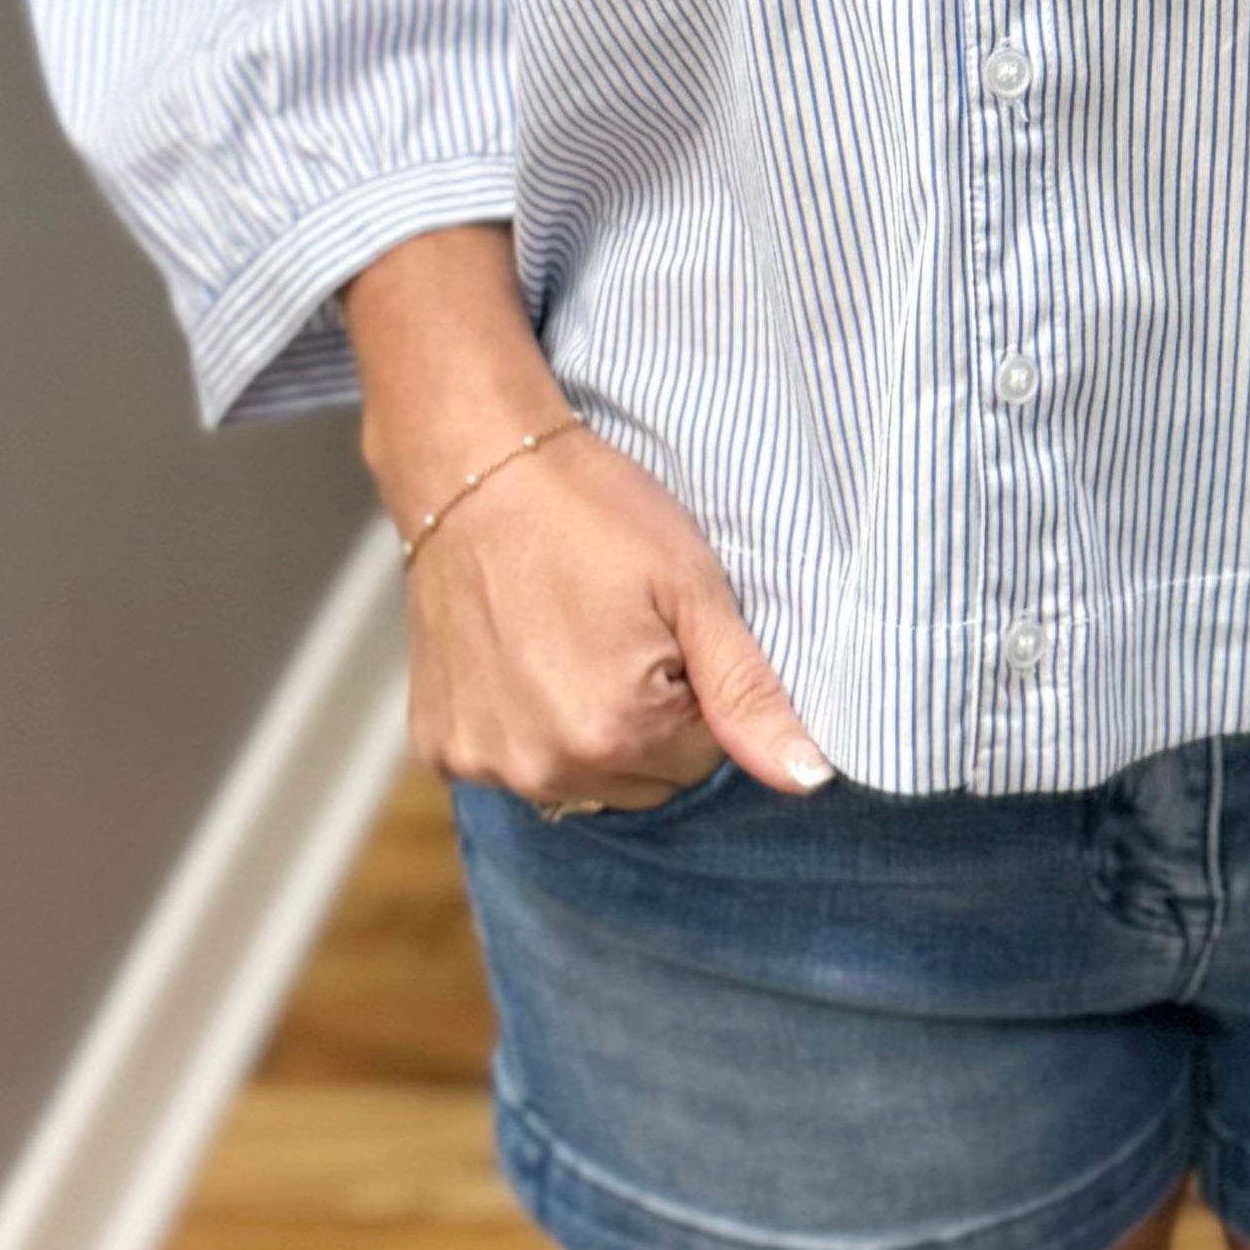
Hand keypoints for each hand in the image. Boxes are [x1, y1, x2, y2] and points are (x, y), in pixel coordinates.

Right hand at [402, 414, 833, 812]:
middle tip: (619, 628)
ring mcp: (484, 762)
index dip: (696, 685)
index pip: (705, 755)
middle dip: (648, 717)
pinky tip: (518, 656)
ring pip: (581, 778)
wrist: (475, 468)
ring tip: (568, 637)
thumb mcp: (692, 586)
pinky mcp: (441, 746)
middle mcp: (544, 770)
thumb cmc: (593, 511)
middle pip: (644, 779)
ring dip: (588, 728)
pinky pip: (514, 763)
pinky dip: (525, 724)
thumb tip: (807, 780)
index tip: (663, 625)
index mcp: (616, 734)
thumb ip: (750, 693)